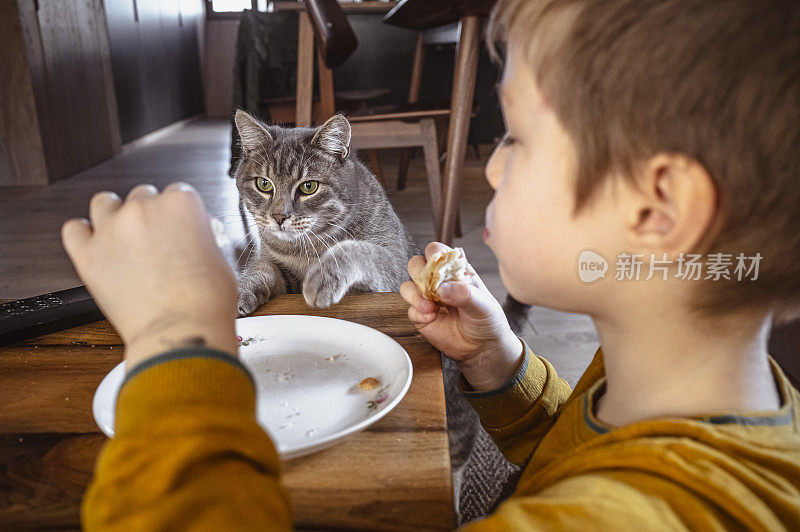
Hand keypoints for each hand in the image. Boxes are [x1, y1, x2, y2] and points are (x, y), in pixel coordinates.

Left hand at [61, 183, 238, 367]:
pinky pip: (74, 229)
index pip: (177, 193)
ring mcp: (112, 229)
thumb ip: (201, 237)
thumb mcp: (219, 258)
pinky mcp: (88, 254)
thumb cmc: (205, 302)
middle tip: (156, 241)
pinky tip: (97, 246)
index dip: (179, 214)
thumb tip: (193, 238)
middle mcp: (144, 209)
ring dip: (114, 215)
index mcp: (181, 204)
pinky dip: (83, 234)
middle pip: (142, 195)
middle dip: (149, 215)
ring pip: (104, 202)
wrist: (181, 331)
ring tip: (123, 237)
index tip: (178, 229)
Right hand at [400, 242, 522, 390]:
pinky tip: (432, 318)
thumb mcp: (483, 305)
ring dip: (415, 295)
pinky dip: (418, 313)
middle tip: (431, 287)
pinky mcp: (421, 316)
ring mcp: (428, 298)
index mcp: (455, 270)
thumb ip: (464, 294)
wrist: (483, 348)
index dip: (434, 255)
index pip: (437, 251)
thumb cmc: (487, 321)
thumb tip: (442, 288)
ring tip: (431, 307)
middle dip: (419, 273)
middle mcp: (438, 281)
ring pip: (407, 285)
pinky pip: (409, 309)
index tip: (440, 270)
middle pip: (416, 264)